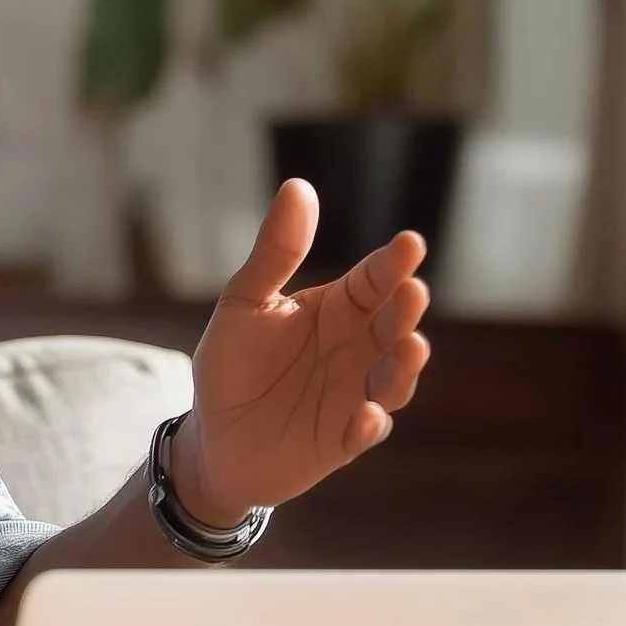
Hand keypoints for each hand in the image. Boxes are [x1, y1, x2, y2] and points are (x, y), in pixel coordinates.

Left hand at [172, 179, 431, 525]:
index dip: (392, 263)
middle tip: (411, 290)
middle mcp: (358, 348)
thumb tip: (298, 186)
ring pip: (393, 377)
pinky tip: (362, 415)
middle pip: (391, 324)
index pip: (373, 280)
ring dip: (403, 365)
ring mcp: (357, 394)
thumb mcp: (245, 303)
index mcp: (338, 309)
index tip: (409, 243)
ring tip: (408, 346)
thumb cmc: (233, 365)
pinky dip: (368, 424)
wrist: (214, 438)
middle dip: (405, 309)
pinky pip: (366, 432)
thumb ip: (275, 252)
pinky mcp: (345, 439)